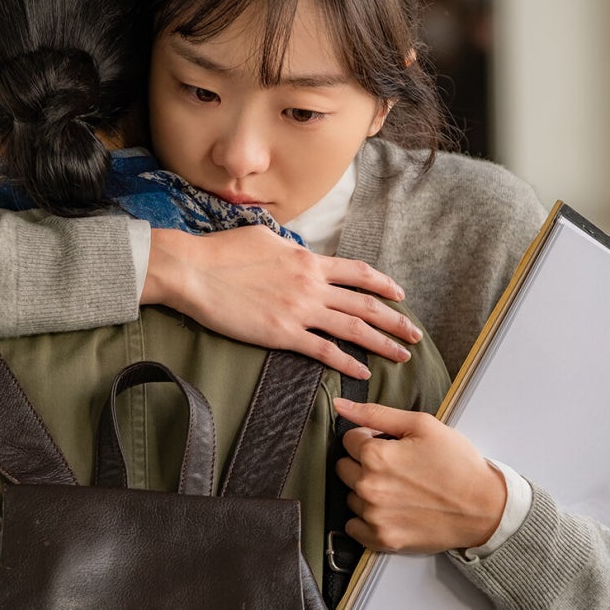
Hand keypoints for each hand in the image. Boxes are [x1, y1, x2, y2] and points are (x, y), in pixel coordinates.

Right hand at [141, 226, 422, 379]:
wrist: (194, 271)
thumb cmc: (222, 252)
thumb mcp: (265, 237)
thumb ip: (289, 249)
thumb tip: (298, 253)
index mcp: (308, 260)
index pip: (356, 272)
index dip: (382, 284)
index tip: (399, 295)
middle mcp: (311, 284)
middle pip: (364, 303)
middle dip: (394, 321)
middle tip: (414, 335)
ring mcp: (299, 310)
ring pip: (352, 327)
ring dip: (381, 343)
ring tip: (401, 356)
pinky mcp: (282, 334)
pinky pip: (323, 351)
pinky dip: (346, 362)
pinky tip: (362, 372)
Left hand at [333, 398, 506, 552]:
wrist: (484, 507)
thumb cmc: (458, 464)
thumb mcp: (422, 425)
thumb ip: (376, 413)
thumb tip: (341, 406)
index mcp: (376, 456)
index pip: (349, 440)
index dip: (370, 438)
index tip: (390, 445)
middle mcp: (369, 487)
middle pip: (344, 468)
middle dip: (364, 464)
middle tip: (396, 467)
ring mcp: (374, 516)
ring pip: (351, 496)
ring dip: (367, 491)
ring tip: (399, 489)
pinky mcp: (382, 539)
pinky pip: (354, 527)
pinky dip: (367, 519)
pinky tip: (391, 509)